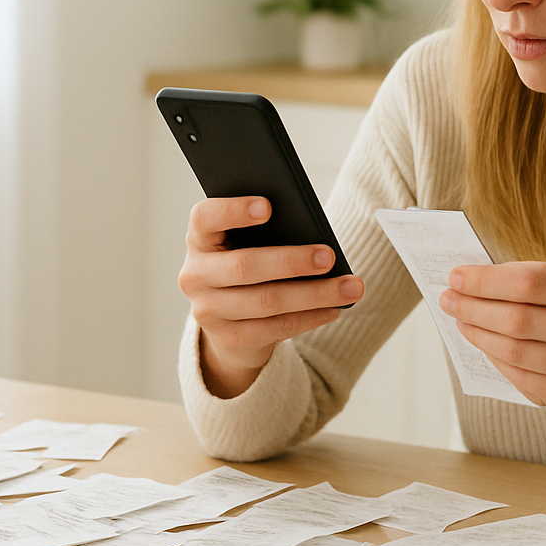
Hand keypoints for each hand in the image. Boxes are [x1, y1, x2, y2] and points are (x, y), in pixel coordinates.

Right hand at [178, 196, 363, 398]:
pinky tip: (333, 308)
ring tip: (349, 287)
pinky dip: (309, 317)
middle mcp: (195, 275)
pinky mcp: (228, 339)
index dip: (233, 210)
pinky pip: (275, 328)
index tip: (269, 206)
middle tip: (329, 256)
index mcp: (199, 240)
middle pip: (244, 266)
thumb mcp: (245, 244)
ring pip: (267, 302)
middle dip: (291, 261)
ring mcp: (208, 311)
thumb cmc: (247, 264)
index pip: (205, 218)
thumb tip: (312, 233)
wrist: (228, 323)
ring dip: (314, 294)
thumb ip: (265, 233)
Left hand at [438, 261, 545, 424]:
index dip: (487, 280)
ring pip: (513, 351)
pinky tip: (482, 343)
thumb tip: (470, 283)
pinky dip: (494, 357)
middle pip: (518, 319)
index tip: (456, 276)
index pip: (531, 281)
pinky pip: (519, 376)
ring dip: (477, 334)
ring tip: (461, 319)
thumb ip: (532, 282)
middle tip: (448, 299)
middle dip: (473, 307)